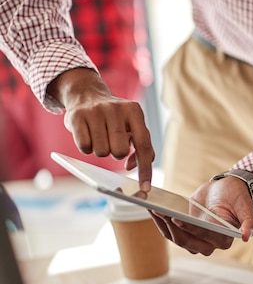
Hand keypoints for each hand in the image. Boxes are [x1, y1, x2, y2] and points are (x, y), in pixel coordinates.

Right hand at [47, 68, 154, 189]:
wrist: (87, 95)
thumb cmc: (115, 118)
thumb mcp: (133, 125)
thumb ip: (142, 147)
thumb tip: (132, 167)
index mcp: (134, 111)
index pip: (143, 145)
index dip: (145, 169)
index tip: (145, 188)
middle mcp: (115, 108)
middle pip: (120, 152)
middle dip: (116, 153)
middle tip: (112, 141)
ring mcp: (95, 111)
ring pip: (101, 152)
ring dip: (101, 150)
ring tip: (99, 136)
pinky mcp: (76, 116)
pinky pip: (85, 147)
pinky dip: (87, 148)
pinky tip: (87, 135)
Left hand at [151, 177, 252, 254]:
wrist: (226, 190)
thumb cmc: (237, 196)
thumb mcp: (244, 205)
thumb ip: (249, 221)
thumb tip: (247, 236)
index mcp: (224, 239)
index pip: (204, 236)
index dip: (190, 229)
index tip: (177, 218)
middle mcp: (210, 244)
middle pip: (186, 241)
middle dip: (171, 227)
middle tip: (161, 212)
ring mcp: (196, 239)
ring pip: (175, 238)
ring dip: (163, 224)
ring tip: (154, 208)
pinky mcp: (185, 232)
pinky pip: (170, 231)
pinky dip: (161, 221)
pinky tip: (154, 209)